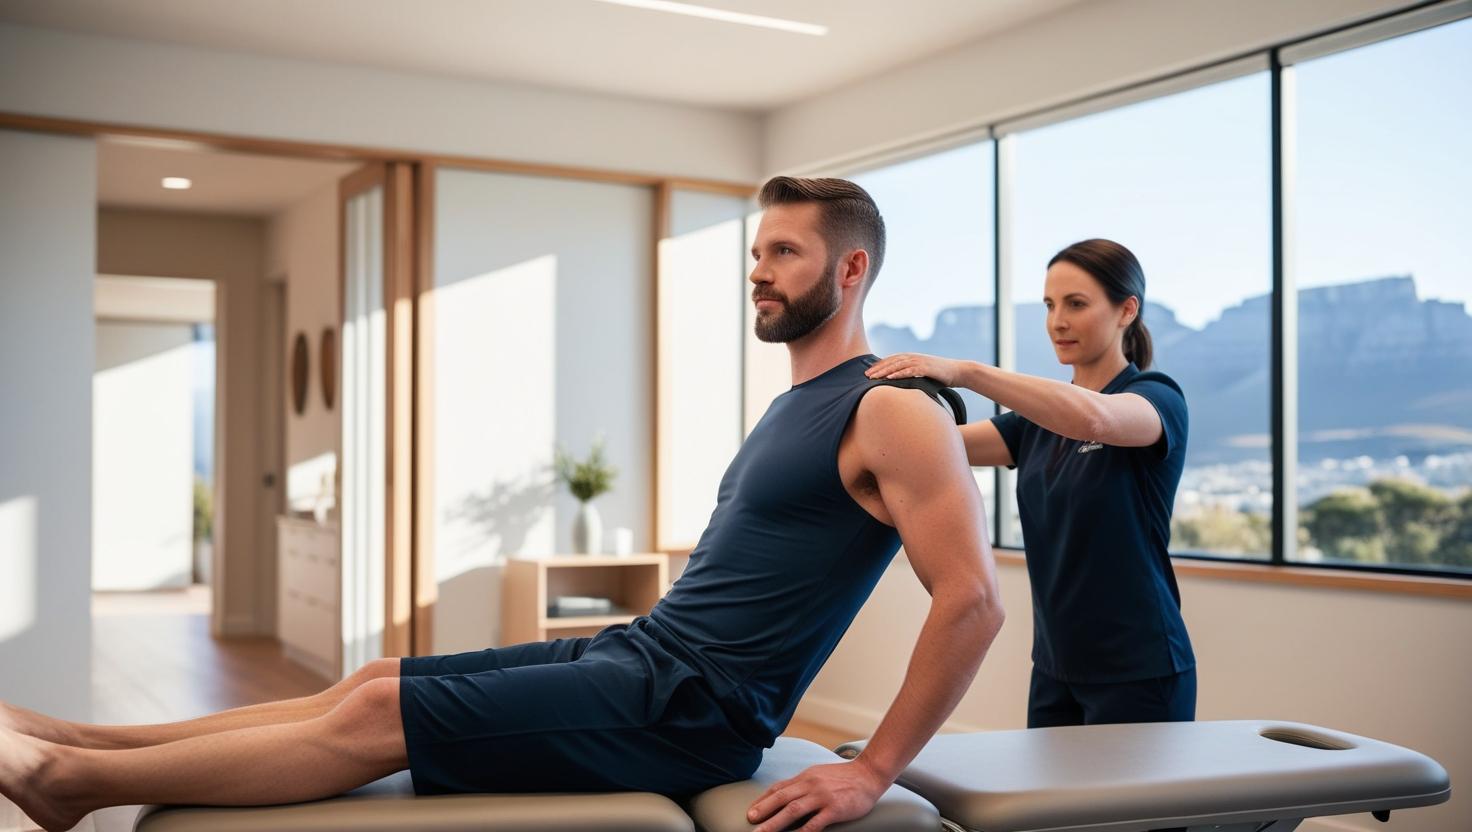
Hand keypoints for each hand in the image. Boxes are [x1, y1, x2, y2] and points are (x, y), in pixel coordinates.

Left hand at [745, 759, 888, 831]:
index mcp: (805, 777)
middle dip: (764, 810)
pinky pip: (815, 823)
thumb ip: (803, 785)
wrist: (869, 774)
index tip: (751, 811)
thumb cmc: (844, 777)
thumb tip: (785, 794)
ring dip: (775, 822)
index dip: (763, 800)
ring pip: (793, 810)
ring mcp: (822, 797)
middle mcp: (811, 785)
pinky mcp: (835, 808)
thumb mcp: (819, 775)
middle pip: (782, 798)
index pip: (779, 788)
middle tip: (750, 821)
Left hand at [866, 353, 968, 386]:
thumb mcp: (922, 373)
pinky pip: (909, 370)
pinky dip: (898, 374)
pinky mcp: (925, 368)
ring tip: (873, 377)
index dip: (879, 365)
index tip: (867, 372)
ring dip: (884, 371)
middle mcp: (913, 357)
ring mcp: (919, 361)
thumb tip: (899, 383)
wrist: (957, 372)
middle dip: (877, 368)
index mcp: (911, 357)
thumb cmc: (939, 374)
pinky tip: (889, 378)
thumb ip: (911, 374)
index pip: (891, 360)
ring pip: (897, 365)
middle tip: (865, 376)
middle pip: (891, 362)